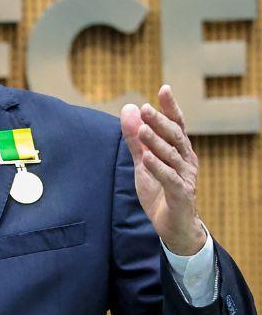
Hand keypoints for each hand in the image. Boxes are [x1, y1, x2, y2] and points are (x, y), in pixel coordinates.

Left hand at [122, 85, 205, 256]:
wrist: (172, 226)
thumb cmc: (160, 191)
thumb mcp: (143, 161)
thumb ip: (135, 138)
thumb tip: (129, 108)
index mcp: (178, 150)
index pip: (176, 124)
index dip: (170, 107)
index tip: (164, 88)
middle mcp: (186, 160)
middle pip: (175, 136)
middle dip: (161, 122)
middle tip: (146, 108)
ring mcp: (185, 177)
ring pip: (172, 156)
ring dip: (156, 142)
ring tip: (142, 129)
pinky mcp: (181, 194)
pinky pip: (170, 179)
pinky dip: (158, 167)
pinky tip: (146, 158)